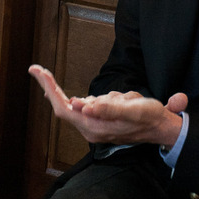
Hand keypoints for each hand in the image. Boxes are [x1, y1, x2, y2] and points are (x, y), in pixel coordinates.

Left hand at [29, 64, 185, 147]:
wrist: (161, 128)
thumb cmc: (148, 117)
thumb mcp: (133, 109)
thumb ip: (109, 109)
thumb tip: (85, 106)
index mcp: (94, 127)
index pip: (63, 108)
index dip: (49, 89)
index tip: (38, 71)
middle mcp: (89, 129)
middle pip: (62, 106)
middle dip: (51, 87)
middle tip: (36, 69)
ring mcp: (93, 127)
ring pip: (77, 104)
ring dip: (88, 96)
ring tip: (122, 101)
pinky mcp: (98, 123)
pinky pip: (85, 106)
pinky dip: (88, 99)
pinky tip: (105, 100)